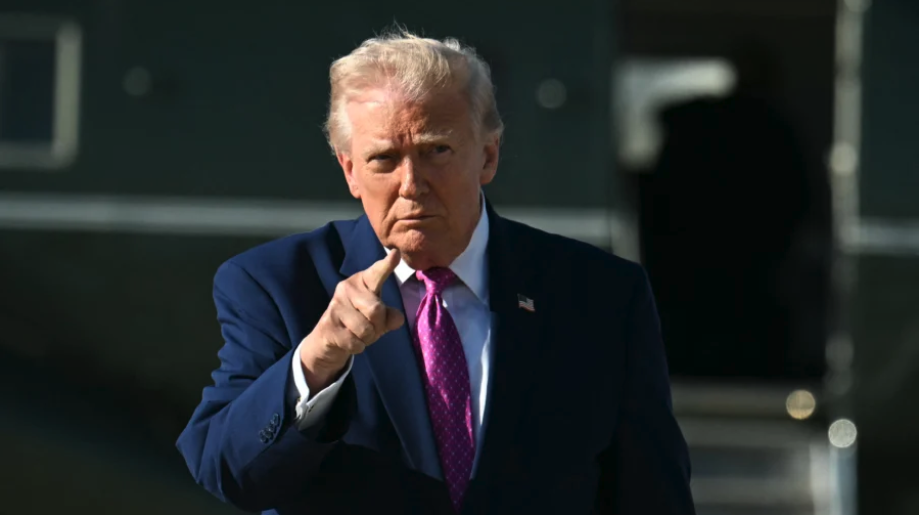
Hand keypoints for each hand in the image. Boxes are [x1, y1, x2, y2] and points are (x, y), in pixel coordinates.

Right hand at [299, 250, 404, 391]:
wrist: (329, 338)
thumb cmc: (359, 321)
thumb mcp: (379, 318)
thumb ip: (391, 317)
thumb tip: (396, 318)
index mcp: (362, 281)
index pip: (377, 273)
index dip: (387, 265)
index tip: (395, 254)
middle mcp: (347, 288)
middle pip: (376, 310)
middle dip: (379, 326)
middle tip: (371, 327)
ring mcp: (335, 305)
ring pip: (366, 329)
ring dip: (368, 339)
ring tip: (358, 333)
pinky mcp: (328, 324)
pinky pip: (355, 342)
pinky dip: (357, 347)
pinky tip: (349, 340)